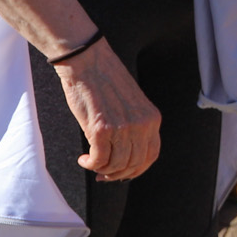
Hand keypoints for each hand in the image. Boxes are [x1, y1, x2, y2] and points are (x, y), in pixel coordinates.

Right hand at [56, 42, 160, 181]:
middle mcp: (142, 125)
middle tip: (103, 174)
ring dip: (102, 170)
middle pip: (135, 163)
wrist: (88, 62)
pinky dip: (90, 164)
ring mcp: (123, 127)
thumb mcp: (131, 104)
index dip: (137, 169)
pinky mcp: (101, 129)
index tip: (123, 173)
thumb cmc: (105, 82)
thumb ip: (134, 125)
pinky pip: (99, 159)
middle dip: (118, 174)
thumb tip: (125, 154)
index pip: (151, 155)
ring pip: (117, 164)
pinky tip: (84, 159)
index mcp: (152, 118)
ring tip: (90, 162)